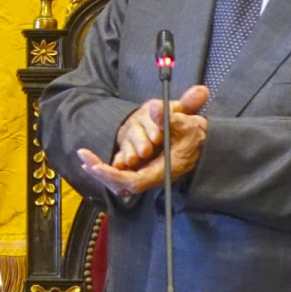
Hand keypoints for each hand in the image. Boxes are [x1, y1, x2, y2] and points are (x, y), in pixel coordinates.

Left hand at [76, 85, 210, 198]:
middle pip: (121, 184)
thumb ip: (170, 117)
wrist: (208, 143)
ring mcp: (149, 174)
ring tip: (84, 156)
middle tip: (83, 155)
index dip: (112, 176)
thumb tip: (153, 107)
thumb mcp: (187, 123)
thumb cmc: (198, 135)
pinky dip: (109, 168)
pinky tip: (95, 160)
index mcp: (162, 171)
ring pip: (120, 180)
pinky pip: (123, 173)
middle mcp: (153, 176)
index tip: (95, 165)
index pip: (132, 182)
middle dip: (100, 172)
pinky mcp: (146, 169)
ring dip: (102, 169)